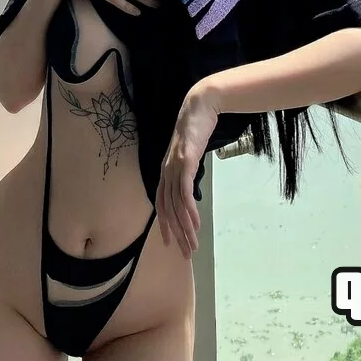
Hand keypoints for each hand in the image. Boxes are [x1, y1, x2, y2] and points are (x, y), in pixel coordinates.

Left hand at [156, 83, 220, 259]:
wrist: (199, 107)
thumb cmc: (196, 129)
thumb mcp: (189, 154)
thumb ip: (187, 171)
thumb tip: (191, 189)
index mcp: (165, 171)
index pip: (162, 204)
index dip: (165, 225)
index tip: (171, 244)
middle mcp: (166, 172)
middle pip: (169, 210)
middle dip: (178, 234)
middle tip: (186, 253)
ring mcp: (174, 167)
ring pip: (177, 205)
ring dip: (185, 227)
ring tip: (193, 244)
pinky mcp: (185, 162)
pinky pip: (185, 191)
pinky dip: (189, 209)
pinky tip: (195, 222)